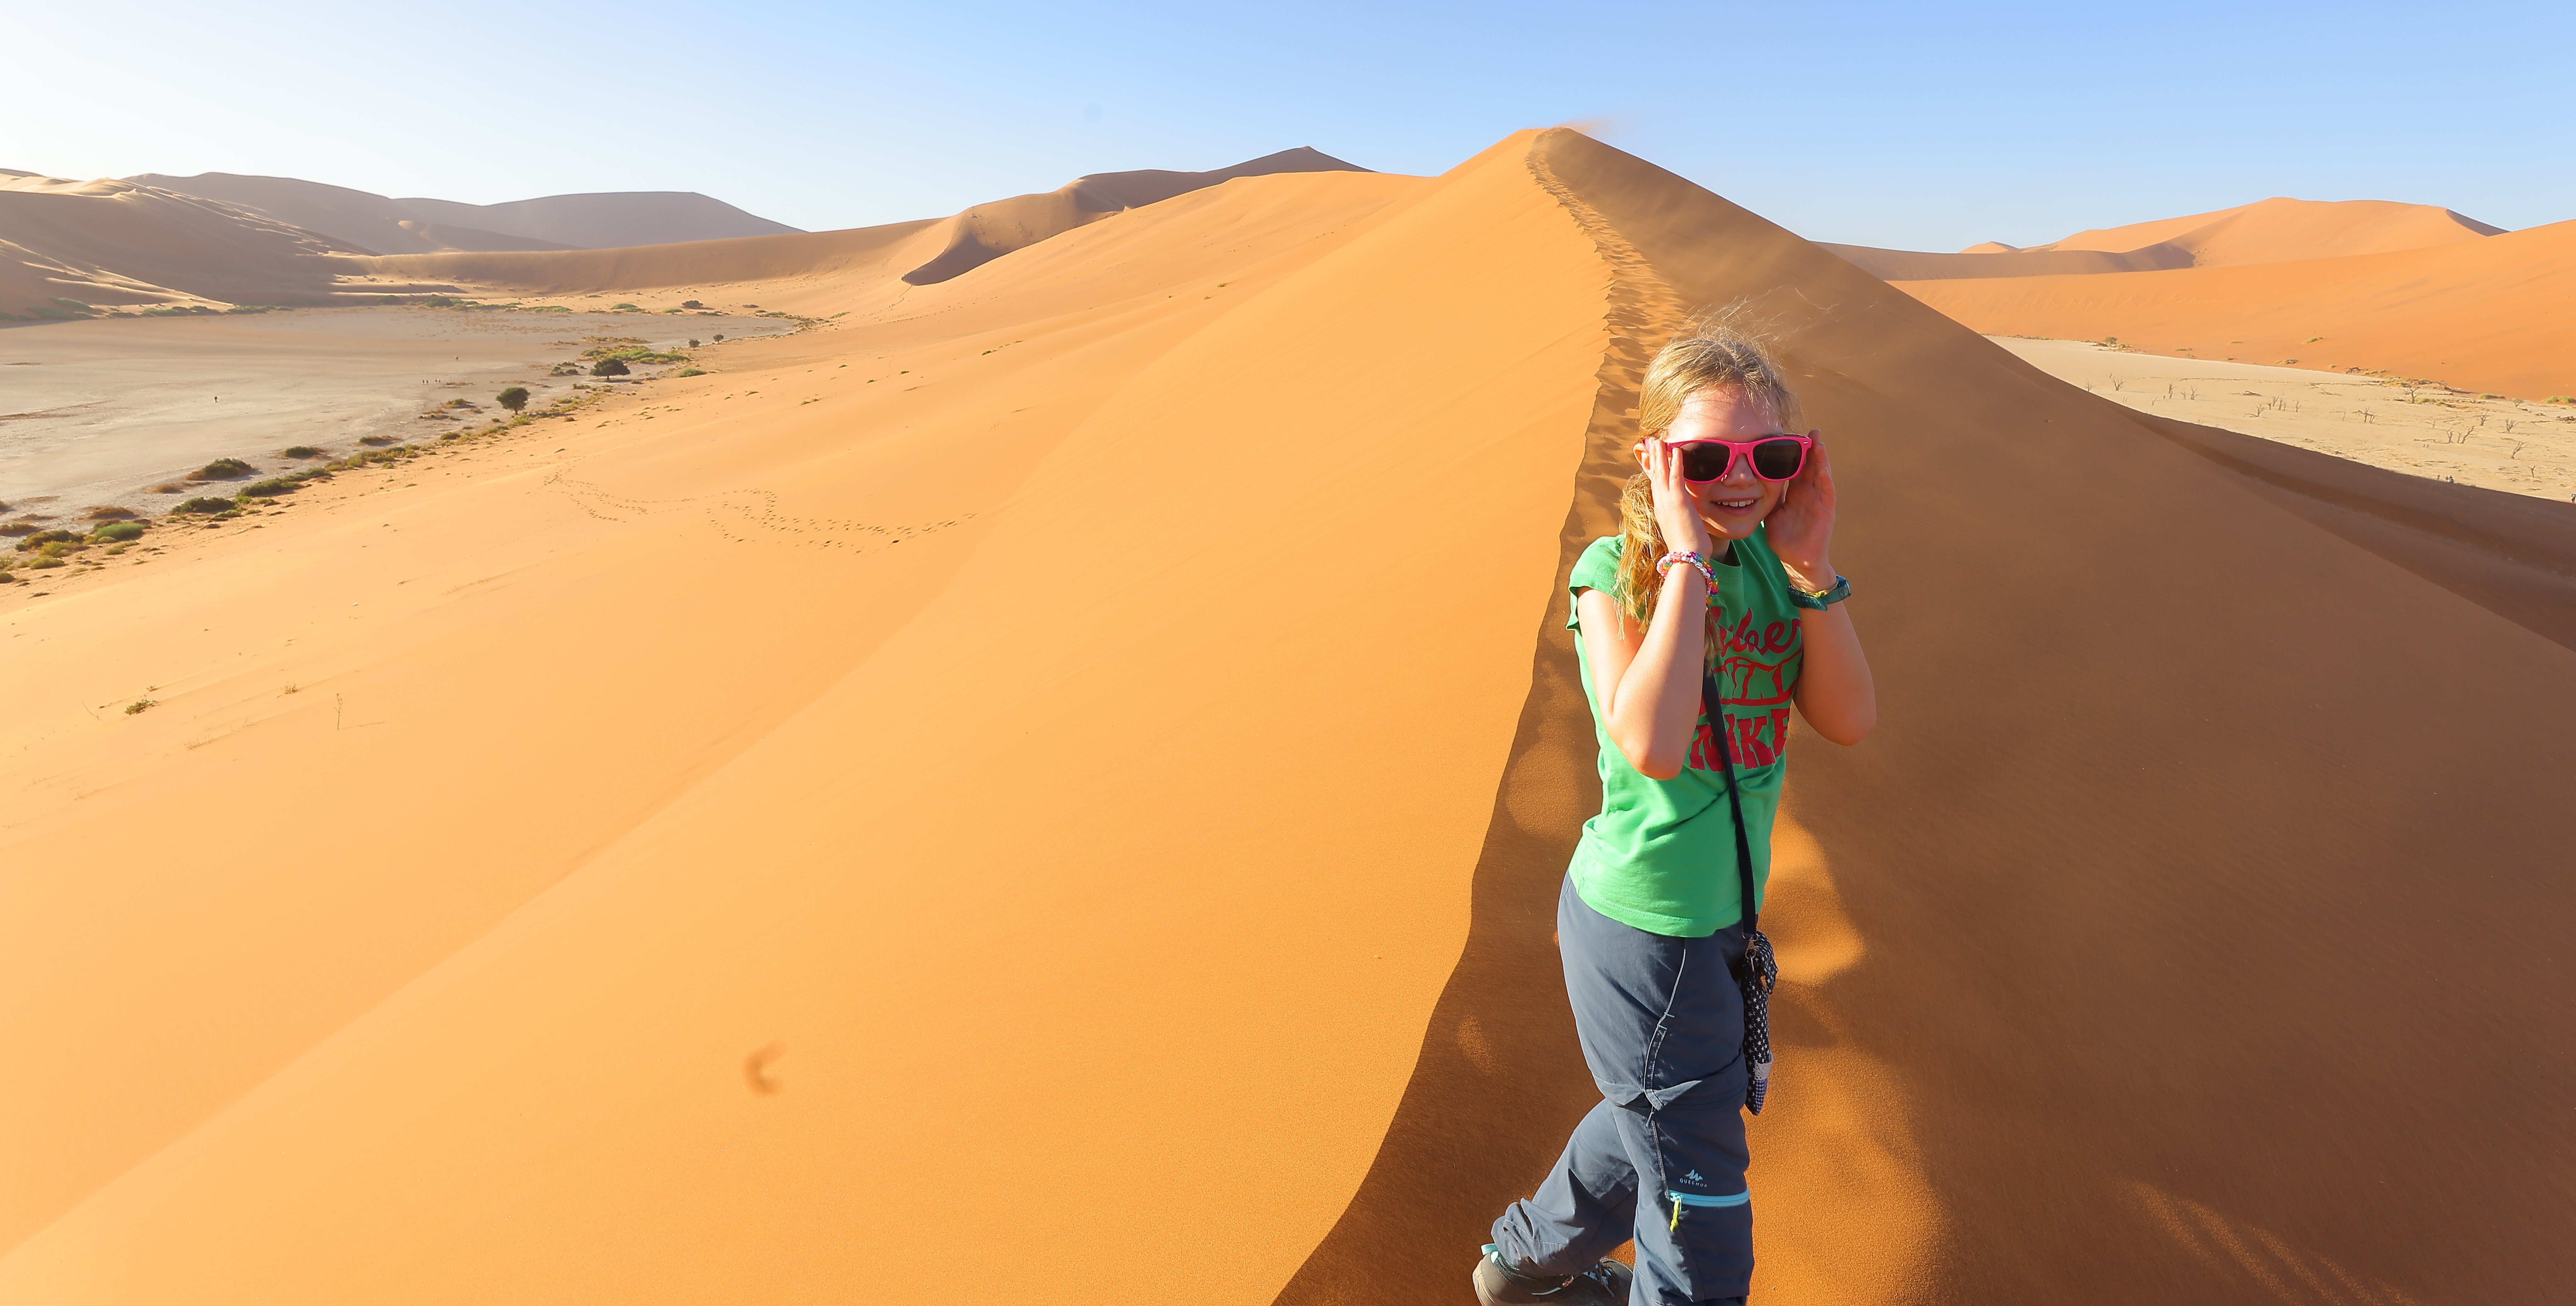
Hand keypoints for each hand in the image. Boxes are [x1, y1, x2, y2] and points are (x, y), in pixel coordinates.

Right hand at [1638, 437, 1713, 559]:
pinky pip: (1676, 477)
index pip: (1656, 485)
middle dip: (1653, 458)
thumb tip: (1685, 518)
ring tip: (1658, 440)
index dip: (1654, 470)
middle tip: (1651, 442)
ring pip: (1661, 473)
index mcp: (1661, 510)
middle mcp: (1660, 504)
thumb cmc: (1687, 549)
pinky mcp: (1678, 502)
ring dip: (1660, 455)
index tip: (1652, 458)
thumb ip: (1681, 519)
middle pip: (1654, 475)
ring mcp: (1667, 502)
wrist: (1687, 558)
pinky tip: (1676, 451)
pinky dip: (1676, 463)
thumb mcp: (1681, 529)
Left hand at [1763, 430, 1837, 587]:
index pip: (1796, 468)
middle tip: (1811, 431)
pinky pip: (1826, 492)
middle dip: (1812, 449)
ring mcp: (1818, 501)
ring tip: (1819, 442)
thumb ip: (1767, 497)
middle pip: (1811, 467)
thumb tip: (1750, 483)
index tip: (1792, 436)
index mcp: (1795, 493)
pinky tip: (1822, 467)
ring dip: (1821, 459)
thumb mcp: (1771, 512)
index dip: (1796, 453)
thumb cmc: (1783, 538)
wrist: (1795, 560)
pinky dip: (1825, 479)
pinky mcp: (1826, 511)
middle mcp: (1808, 494)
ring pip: (1820, 475)